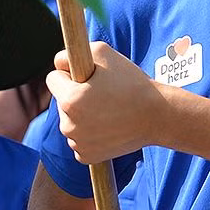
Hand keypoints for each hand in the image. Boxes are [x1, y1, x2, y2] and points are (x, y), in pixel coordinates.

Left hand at [46, 43, 166, 162]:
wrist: (157, 116)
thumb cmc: (131, 82)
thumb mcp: (102, 52)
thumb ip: (71, 54)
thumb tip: (58, 64)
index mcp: (69, 100)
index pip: (52, 79)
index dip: (69, 74)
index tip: (87, 76)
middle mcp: (68, 125)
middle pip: (62, 102)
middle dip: (76, 95)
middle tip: (103, 94)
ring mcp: (77, 143)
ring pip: (70, 121)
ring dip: (82, 115)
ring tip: (109, 110)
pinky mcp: (86, 157)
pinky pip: (79, 139)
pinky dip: (90, 134)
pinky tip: (108, 127)